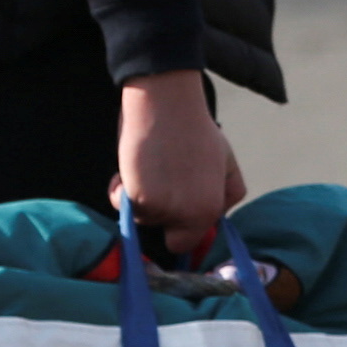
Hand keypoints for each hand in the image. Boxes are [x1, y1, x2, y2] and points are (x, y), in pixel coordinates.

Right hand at [115, 75, 243, 258]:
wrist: (167, 103)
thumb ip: (227, 195)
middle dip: (157, 212)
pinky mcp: (137, 196)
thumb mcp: (227, 163)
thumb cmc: (195, 129)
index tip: (170, 213)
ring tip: (150, 165)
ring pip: (140, 215)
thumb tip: (217, 219)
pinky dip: (119, 189)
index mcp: (210, 210)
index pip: (185, 243)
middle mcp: (189, 215)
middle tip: (161, 180)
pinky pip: (119, 203)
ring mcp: (162, 208)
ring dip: (140, 196)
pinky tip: (129, 168)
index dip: (176, 229)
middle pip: (160, 229)